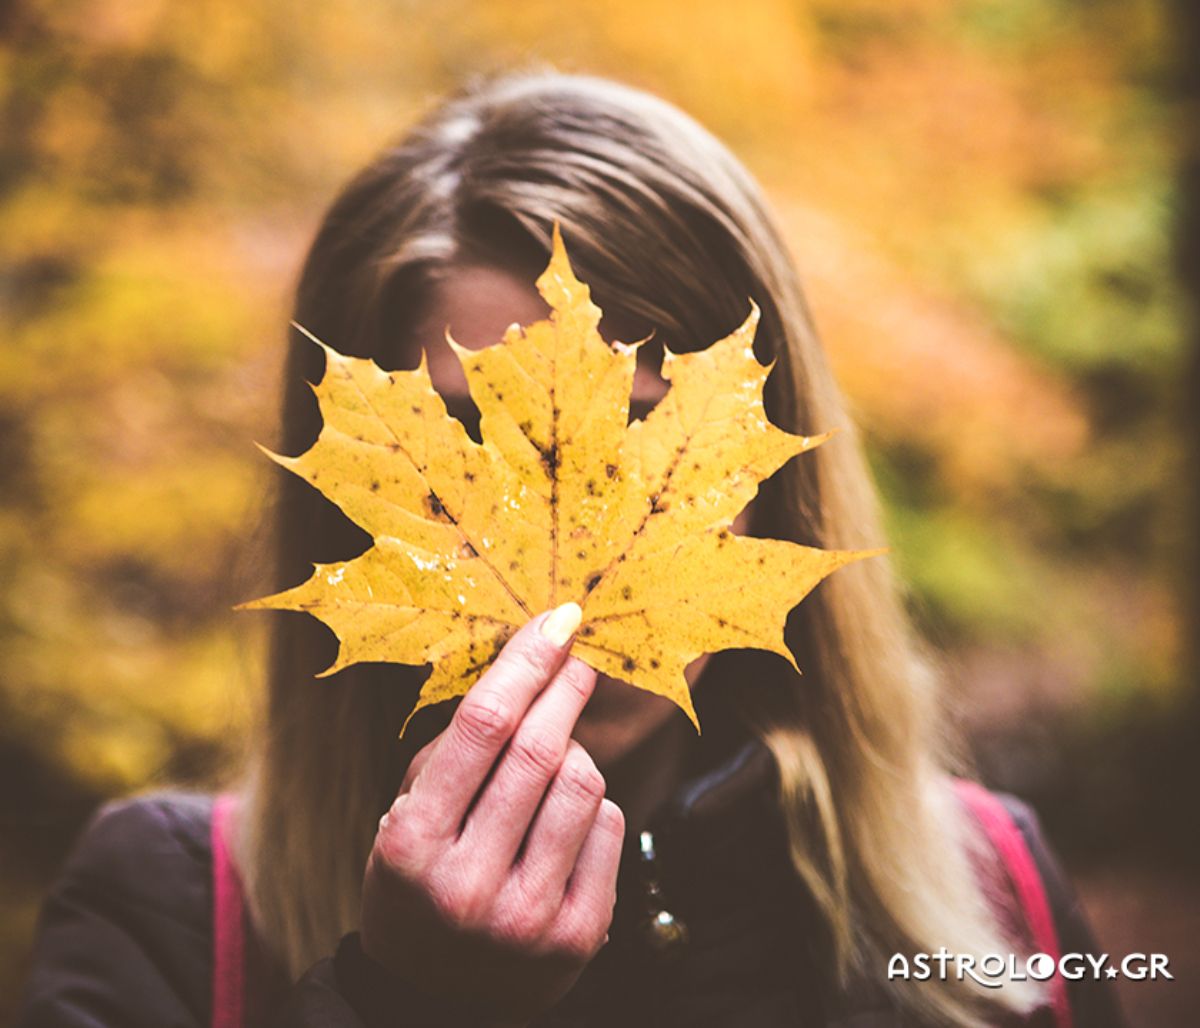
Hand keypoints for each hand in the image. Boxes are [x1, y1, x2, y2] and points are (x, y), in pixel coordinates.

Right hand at [359, 603, 625, 1023]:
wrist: (435, 1001)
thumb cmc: (418, 889)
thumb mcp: (403, 821)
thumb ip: (452, 753)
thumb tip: (521, 671)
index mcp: (413, 844)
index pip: (482, 725)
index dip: (527, 661)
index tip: (558, 621)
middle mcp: (469, 884)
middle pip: (541, 749)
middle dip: (567, 687)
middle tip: (578, 658)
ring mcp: (528, 917)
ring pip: (585, 783)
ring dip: (576, 754)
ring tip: (553, 766)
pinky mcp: (578, 937)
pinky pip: (611, 828)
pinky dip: (595, 807)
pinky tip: (567, 821)